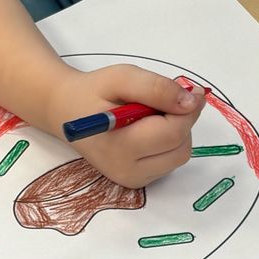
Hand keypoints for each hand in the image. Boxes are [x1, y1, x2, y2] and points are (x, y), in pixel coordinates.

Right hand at [49, 64, 204, 188]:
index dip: (188, 110)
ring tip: (150, 115)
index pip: (173, 133)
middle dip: (181, 121)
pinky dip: (168, 143)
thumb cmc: (93, 93)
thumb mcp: (122, 77)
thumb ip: (156, 88)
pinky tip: (147, 129)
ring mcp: (132, 179)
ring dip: (176, 132)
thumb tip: (191, 102)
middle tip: (162, 102)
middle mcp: (126, 171)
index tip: (190, 91)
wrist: (67, 112)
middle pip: (180, 148)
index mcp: (120, 147)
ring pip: (179, 156)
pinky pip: (169, 161)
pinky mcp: (137, 181)